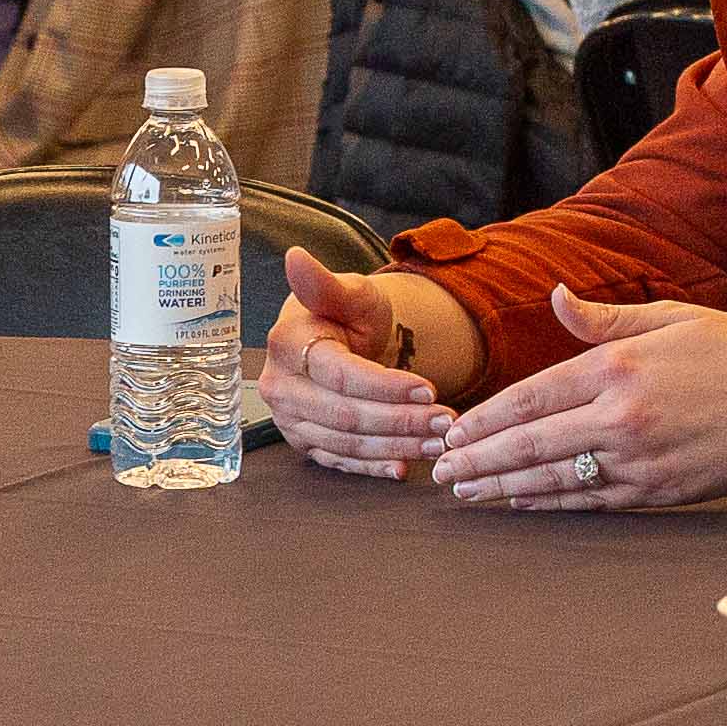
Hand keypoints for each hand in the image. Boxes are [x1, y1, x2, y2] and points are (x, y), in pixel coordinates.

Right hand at [255, 249, 449, 479]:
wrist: (343, 341)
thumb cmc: (349, 314)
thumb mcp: (350, 293)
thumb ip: (325, 283)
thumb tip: (296, 258)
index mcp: (289, 344)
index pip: (340, 375)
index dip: (386, 387)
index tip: (429, 389)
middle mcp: (282, 387)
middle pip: (345, 415)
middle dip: (400, 422)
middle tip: (444, 422)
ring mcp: (290, 419)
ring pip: (346, 443)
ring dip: (395, 446)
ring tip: (437, 443)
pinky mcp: (304, 442)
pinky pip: (339, 462)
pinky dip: (372, 467)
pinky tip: (402, 467)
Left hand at [425, 290, 726, 511]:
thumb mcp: (670, 318)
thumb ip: (605, 320)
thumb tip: (557, 297)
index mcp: (620, 367)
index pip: (531, 396)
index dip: (485, 418)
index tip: (454, 431)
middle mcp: (622, 417)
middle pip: (530, 444)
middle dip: (479, 460)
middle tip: (441, 471)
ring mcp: (640, 460)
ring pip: (555, 480)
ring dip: (504, 488)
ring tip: (468, 493)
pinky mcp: (660, 492)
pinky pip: (592, 502)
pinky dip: (551, 505)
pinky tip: (522, 503)